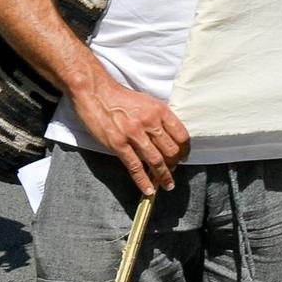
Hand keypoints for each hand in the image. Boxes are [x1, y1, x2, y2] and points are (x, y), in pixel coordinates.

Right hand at [69, 70, 189, 195]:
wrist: (95, 92)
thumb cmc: (121, 97)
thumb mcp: (147, 102)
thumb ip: (159, 118)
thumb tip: (169, 136)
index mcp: (160, 111)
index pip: (182, 135)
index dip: (185, 149)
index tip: (184, 156)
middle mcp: (150, 123)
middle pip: (171, 150)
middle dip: (175, 163)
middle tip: (174, 169)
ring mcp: (134, 134)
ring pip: (156, 161)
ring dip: (164, 176)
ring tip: (168, 184)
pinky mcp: (118, 144)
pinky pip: (135, 167)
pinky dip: (143, 181)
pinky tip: (149, 190)